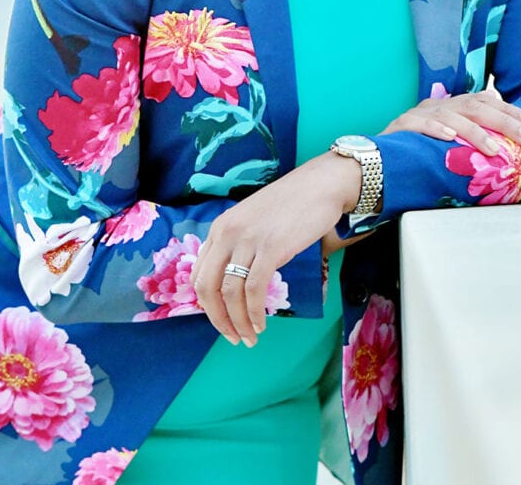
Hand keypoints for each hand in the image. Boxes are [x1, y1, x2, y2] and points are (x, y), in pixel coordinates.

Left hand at [190, 151, 359, 346]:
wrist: (321, 184)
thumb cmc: (292, 203)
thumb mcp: (254, 221)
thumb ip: (240, 244)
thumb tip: (237, 280)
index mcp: (220, 227)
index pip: (199, 274)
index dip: (207, 304)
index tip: (222, 319)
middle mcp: (227, 233)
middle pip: (207, 288)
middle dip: (217, 319)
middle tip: (233, 337)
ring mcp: (248, 240)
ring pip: (230, 293)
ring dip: (238, 322)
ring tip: (250, 337)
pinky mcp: (271, 248)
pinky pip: (254, 290)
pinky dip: (255, 313)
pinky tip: (262, 323)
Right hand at [381, 88, 520, 155]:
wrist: (378, 159)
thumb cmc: (419, 153)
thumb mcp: (450, 145)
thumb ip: (472, 140)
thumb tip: (505, 147)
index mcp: (452, 107)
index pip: (486, 101)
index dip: (509, 111)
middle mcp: (439, 105)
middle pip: (475, 106)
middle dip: (504, 121)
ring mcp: (419, 113)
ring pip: (452, 115)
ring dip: (475, 132)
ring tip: (494, 149)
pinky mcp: (400, 125)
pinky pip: (419, 123)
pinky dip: (435, 129)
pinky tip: (450, 137)